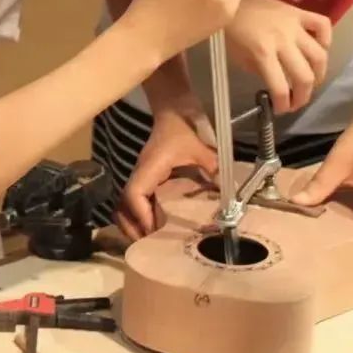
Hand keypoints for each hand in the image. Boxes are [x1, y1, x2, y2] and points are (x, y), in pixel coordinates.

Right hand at [115, 109, 217, 240]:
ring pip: (124, 205)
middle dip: (133, 228)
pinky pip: (135, 200)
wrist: (173, 107)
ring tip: (151, 240)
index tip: (155, 231)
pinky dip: (140, 215)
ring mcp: (141, 175)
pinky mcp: (147, 176)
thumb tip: (231, 197)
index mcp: (150, 167)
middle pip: (122, 206)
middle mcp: (141, 173)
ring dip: (133, 224)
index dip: (142, 216)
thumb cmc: (184, 125)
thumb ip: (216, 170)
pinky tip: (157, 224)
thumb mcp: (203, 147)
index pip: (134, 194)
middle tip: (151, 245)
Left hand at [226, 0, 331, 113]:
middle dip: (304, 96)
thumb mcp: (237, 56)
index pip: (280, 87)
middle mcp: (282, 40)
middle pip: (305, 76)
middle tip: (298, 101)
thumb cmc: (231, 29)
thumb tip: (277, 83)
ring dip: (318, 74)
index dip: (284, 104)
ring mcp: (294, 25)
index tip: (282, 110)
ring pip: (319, 55)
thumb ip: (259, 70)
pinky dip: (326, 39)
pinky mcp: (299, 12)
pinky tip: (320, 48)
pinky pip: (323, 25)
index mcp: (262, 52)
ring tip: (311, 81)